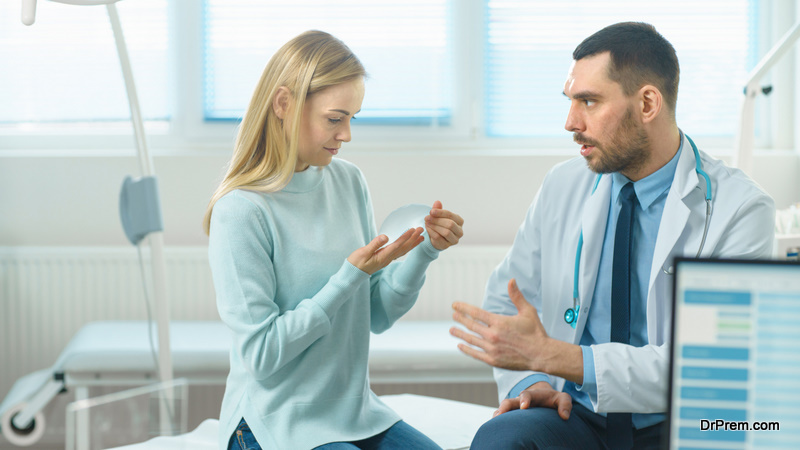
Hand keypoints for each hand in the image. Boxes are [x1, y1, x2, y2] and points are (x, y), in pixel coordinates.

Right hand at [348, 227, 423, 274]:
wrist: (353, 274)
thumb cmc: (356, 263)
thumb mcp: (363, 252)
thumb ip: (374, 244)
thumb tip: (385, 236)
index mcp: (383, 256)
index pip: (397, 245)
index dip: (405, 237)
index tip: (412, 230)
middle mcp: (387, 259)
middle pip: (403, 248)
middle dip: (413, 239)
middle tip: (421, 230)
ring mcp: (387, 260)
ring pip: (403, 251)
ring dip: (412, 244)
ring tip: (421, 237)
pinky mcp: (385, 259)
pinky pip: (400, 253)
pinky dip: (407, 247)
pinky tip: (410, 245)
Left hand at [425, 200, 463, 250]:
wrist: (436, 238)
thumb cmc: (440, 224)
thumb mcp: (439, 216)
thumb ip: (438, 210)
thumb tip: (437, 202)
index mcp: (459, 221)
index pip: (451, 215)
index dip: (440, 213)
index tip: (431, 211)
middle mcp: (460, 231)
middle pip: (450, 224)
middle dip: (437, 220)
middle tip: (427, 217)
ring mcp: (454, 240)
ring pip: (446, 232)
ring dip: (434, 226)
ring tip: (426, 222)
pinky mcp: (447, 246)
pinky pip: (438, 238)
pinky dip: (431, 232)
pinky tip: (427, 228)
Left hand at [449, 279, 582, 381]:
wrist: (541, 355)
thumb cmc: (535, 332)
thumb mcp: (528, 311)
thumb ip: (516, 296)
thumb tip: (511, 280)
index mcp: (499, 322)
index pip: (476, 313)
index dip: (463, 308)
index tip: (455, 305)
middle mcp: (493, 335)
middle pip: (471, 325)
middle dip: (460, 319)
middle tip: (453, 315)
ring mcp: (492, 349)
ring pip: (471, 339)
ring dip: (460, 334)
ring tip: (451, 330)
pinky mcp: (493, 360)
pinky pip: (475, 354)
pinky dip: (466, 349)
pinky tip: (460, 345)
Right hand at [494, 381, 572, 419]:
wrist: (545, 399)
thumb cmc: (553, 400)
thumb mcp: (562, 398)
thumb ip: (565, 404)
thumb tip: (564, 416)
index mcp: (533, 395)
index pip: (527, 395)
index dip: (524, 399)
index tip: (524, 407)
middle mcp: (520, 401)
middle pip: (508, 402)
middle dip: (504, 408)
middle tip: (500, 416)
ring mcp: (515, 408)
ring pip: (503, 410)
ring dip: (498, 416)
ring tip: (494, 424)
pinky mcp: (512, 415)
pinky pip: (503, 418)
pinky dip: (498, 422)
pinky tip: (497, 430)